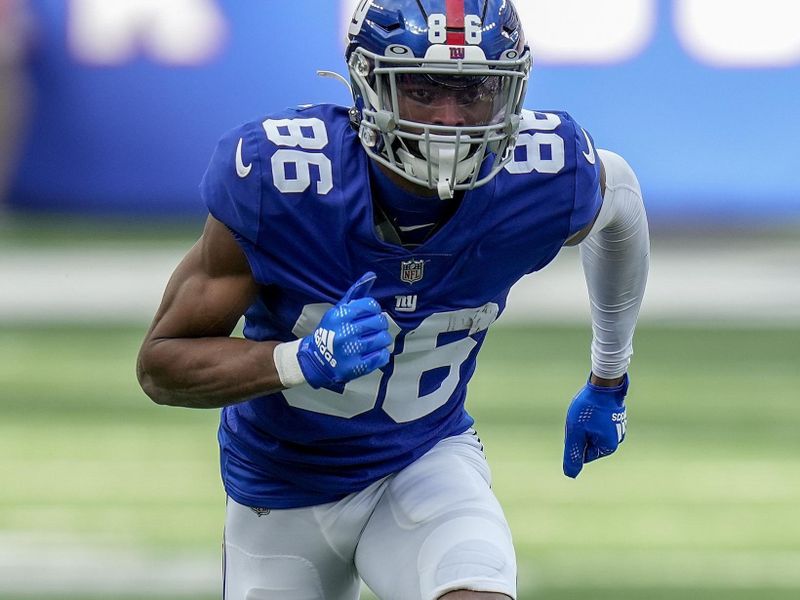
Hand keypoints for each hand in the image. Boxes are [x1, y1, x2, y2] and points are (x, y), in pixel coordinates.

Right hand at [297, 272, 391, 390]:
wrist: (316, 360)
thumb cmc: (331, 332)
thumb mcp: (339, 310)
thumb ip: (356, 293)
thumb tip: (371, 275)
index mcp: (340, 316)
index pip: (371, 305)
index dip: (374, 310)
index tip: (369, 315)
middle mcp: (345, 332)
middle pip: (380, 322)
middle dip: (379, 325)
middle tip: (373, 329)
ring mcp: (351, 351)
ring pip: (384, 339)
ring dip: (382, 340)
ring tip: (373, 341)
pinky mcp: (356, 367)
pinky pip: (382, 357)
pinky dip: (381, 354)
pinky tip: (372, 353)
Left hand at [563, 374, 628, 477]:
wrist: (604, 383)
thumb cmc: (589, 408)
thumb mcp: (575, 432)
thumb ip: (573, 454)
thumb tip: (570, 474)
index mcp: (608, 448)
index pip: (583, 454)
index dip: (576, 439)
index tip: (580, 426)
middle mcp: (616, 440)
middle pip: (588, 442)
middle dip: (581, 432)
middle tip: (582, 417)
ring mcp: (617, 428)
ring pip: (592, 431)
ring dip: (586, 423)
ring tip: (588, 411)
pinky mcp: (615, 417)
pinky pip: (598, 422)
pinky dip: (592, 415)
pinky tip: (592, 407)